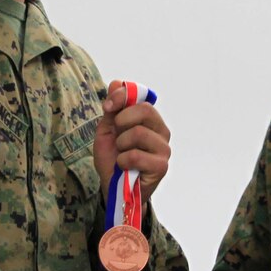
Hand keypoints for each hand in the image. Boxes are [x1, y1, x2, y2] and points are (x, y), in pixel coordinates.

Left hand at [94, 80, 171, 204]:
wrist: (112, 187)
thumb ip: (113, 108)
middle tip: (117, 136)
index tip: (108, 107)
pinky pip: (136, 155)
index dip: (123, 98)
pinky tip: (125, 167)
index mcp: (151, 120)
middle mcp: (161, 131)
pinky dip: (123, 160)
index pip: (142, 98)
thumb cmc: (113, 158)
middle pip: (144, 110)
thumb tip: (117, 83)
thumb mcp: (107, 130)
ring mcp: (164, 149)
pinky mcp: (161, 166)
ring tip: (122, 155)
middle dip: (122, 122)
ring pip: (138, 133)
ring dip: (121, 145)